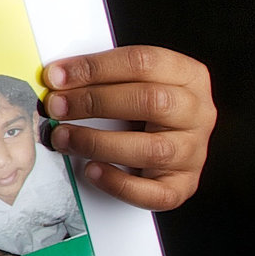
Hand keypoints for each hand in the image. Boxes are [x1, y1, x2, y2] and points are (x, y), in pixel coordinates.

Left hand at [41, 45, 214, 210]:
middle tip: (56, 106)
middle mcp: (198, 113)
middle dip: (94, 102)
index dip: (95, 68)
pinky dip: (118, 183)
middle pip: (150, 101)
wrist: (172, 145)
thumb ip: (104, 78)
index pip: (143, 62)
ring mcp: (193, 151)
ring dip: (97, 143)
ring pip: (151, 149)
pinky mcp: (183, 185)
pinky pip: (154, 193)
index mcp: (189, 77)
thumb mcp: (132, 82)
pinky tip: (92, 171)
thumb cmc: (144, 108)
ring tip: (63, 138)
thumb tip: (57, 79)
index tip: (56, 75)